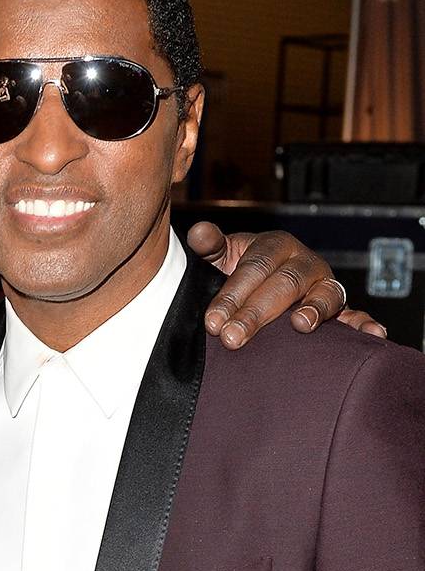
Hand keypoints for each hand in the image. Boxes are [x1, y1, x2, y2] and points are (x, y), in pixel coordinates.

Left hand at [188, 222, 386, 348]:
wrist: (265, 286)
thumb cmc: (241, 272)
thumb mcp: (223, 257)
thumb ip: (211, 247)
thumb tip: (198, 232)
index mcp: (276, 245)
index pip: (255, 267)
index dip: (233, 293)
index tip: (213, 321)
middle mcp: (305, 262)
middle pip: (285, 284)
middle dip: (257, 312)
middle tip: (233, 338)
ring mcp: (325, 285)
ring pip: (325, 294)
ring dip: (315, 310)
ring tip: (300, 325)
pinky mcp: (339, 309)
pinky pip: (356, 314)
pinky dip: (365, 324)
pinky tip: (372, 335)